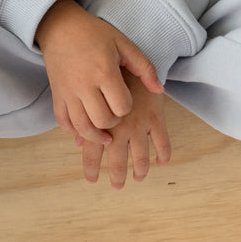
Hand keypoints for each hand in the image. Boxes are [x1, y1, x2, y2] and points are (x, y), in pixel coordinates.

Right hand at [35, 0, 162, 146]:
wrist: (60, 27)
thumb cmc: (94, 34)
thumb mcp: (123, 44)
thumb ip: (144, 67)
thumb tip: (159, 89)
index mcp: (104, 72)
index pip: (122, 106)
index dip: (127, 106)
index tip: (125, 100)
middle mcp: (85, 85)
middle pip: (103, 120)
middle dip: (114, 123)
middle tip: (115, 114)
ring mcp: (68, 92)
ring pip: (83, 126)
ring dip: (96, 134)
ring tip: (105, 133)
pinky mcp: (56, 94)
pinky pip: (63, 121)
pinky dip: (74, 130)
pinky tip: (85, 128)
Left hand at [79, 70, 171, 188]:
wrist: (127, 56)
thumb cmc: (103, 74)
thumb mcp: (90, 94)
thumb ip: (85, 119)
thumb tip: (77, 143)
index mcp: (101, 123)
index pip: (92, 154)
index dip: (91, 170)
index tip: (92, 180)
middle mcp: (120, 127)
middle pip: (118, 161)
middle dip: (117, 177)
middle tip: (117, 185)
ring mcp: (139, 124)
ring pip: (141, 157)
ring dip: (140, 171)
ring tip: (137, 177)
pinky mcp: (156, 117)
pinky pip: (163, 142)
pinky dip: (163, 155)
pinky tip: (161, 162)